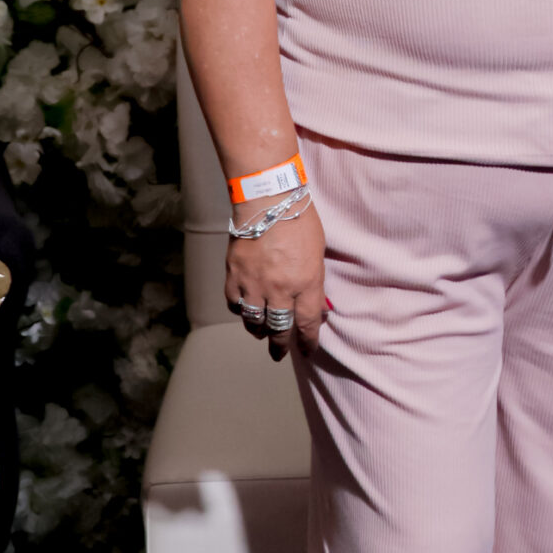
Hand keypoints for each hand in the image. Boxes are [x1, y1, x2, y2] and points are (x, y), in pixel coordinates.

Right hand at [226, 202, 327, 360]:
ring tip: (262, 333)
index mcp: (306, 283)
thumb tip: (314, 307)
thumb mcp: (318, 254)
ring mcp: (254, 283)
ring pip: (254, 321)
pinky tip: (246, 310)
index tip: (308, 350)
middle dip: (280, 346)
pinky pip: (235, 304)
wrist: (267, 198)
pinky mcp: (234, 275)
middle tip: (279, 354)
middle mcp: (279, 289)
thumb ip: (314, 283)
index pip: (307, 324)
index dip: (308, 342)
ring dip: (259, 331)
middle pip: (279, 329)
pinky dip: (241, 311)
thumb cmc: (299, 221)